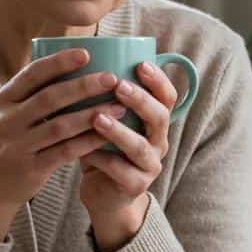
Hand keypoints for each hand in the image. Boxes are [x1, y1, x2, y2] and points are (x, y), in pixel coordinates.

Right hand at [0, 49, 124, 239]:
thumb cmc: (10, 141)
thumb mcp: (10, 113)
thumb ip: (34, 94)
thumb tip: (76, 65)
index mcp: (4, 99)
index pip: (32, 74)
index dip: (59, 62)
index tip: (86, 54)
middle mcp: (8, 120)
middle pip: (49, 98)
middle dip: (83, 86)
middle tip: (111, 78)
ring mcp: (18, 145)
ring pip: (60, 126)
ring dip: (92, 115)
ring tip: (118, 107)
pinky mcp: (31, 169)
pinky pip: (65, 152)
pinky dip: (87, 142)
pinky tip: (108, 135)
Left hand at [79, 61, 177, 247]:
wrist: (104, 194)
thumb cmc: (102, 147)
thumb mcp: (108, 119)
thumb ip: (104, 97)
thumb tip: (84, 57)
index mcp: (155, 121)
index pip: (168, 97)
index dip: (158, 80)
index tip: (141, 64)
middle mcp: (159, 141)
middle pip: (160, 118)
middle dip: (140, 100)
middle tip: (118, 85)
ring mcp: (150, 165)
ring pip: (140, 147)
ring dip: (119, 131)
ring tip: (97, 118)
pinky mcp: (136, 186)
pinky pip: (121, 171)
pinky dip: (101, 159)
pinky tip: (83, 150)